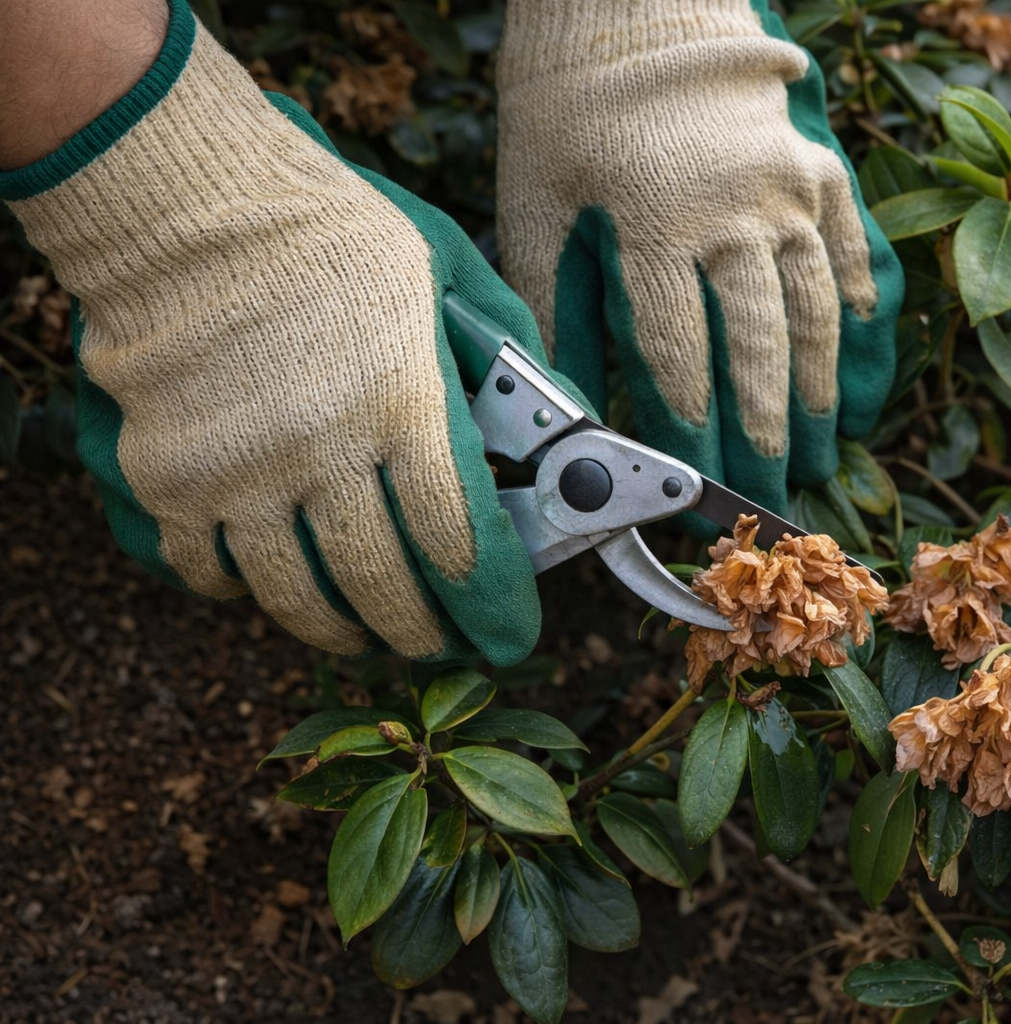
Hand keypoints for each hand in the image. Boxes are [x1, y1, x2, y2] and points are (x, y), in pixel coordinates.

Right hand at [1, 1, 550, 663]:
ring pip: (297, 597)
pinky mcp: (169, 479)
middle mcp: (322, 453)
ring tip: (364, 638)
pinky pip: (208, 571)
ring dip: (341, 632)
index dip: (492, 602)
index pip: (460, 540)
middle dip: (423, 632)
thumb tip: (561, 422)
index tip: (508, 630)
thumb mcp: (447, 271)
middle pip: (384, 585)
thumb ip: (506, 353)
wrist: (185, 197)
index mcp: (402, 405)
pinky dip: (245, 591)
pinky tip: (271, 584)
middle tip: (440, 645)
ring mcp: (238, 475)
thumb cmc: (329, 227)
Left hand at [496, 0, 902, 513]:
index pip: (680, 351)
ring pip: (816, 306)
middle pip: (760, 342)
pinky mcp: (818, 166)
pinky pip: (853, 248)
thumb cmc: (569, 112)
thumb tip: (561, 391)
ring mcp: (786, 187)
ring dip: (822, 384)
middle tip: (777, 483)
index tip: (700, 476)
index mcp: (654, 221)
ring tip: (825, 443)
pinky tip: (858, 360)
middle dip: (769, 425)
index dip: (692, 425)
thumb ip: (551, 301)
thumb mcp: (535, 203)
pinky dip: (859, 307)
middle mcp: (733, 209)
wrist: (631, 12)